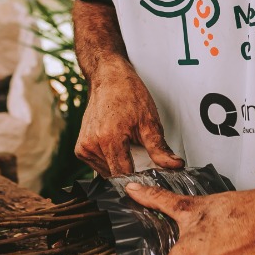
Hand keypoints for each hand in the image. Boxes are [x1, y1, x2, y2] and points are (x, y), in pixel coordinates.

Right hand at [77, 62, 180, 176]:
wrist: (108, 78)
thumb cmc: (127, 94)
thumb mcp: (149, 121)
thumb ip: (159, 148)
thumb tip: (174, 165)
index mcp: (109, 139)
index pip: (125, 175)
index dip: (140, 177)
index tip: (150, 173)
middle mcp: (92, 145)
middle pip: (116, 175)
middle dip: (131, 171)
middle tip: (140, 154)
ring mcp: (84, 147)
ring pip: (107, 173)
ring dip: (119, 166)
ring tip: (127, 147)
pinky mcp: (80, 148)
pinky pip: (98, 166)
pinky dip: (110, 161)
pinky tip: (117, 146)